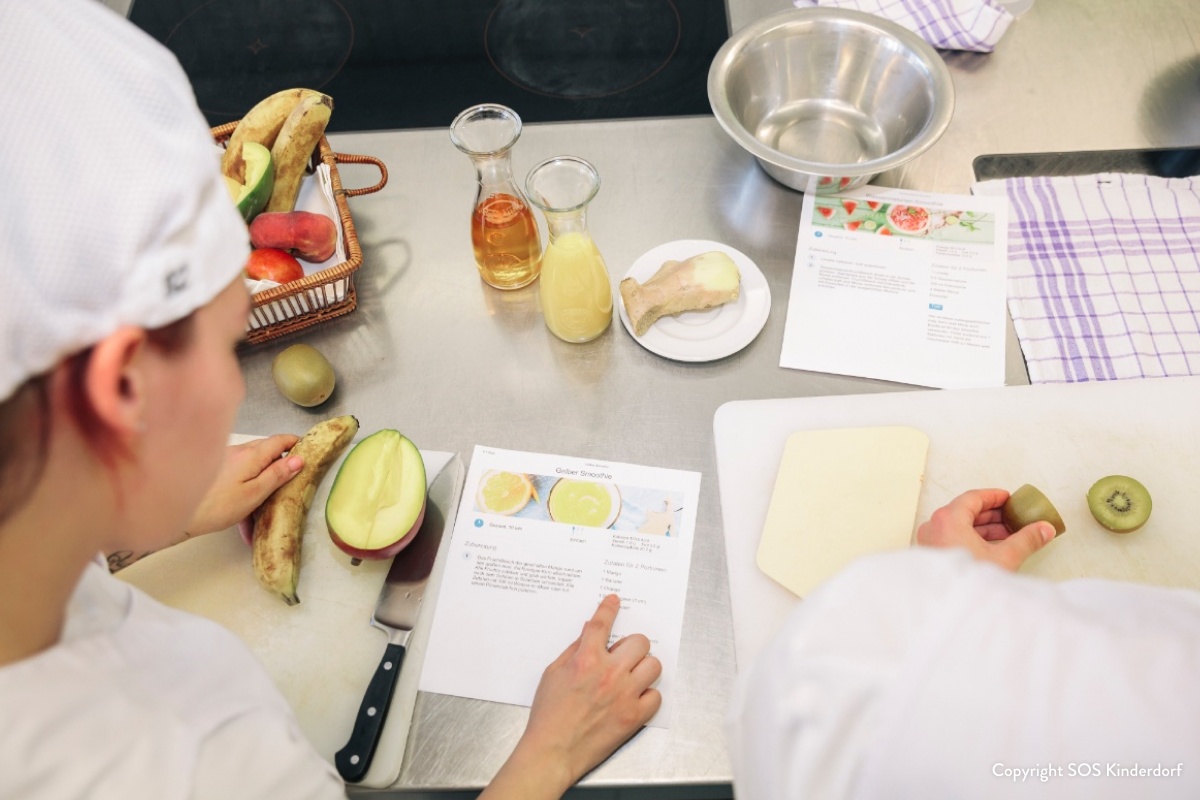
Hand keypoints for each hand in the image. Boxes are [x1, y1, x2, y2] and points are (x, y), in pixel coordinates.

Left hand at [184, 435, 301, 536]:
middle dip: (280, 464)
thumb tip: (299, 459)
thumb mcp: (255, 494)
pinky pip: (238, 477)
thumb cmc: (218, 506)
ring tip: (264, 512)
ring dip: (261, 482)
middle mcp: (238, 452)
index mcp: (252, 455)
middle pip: (267, 451)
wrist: (177, 514)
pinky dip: (246, 492)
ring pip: (252, 466)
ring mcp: (225, 460)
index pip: (280, 441)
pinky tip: (243, 521)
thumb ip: (277, 474)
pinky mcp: (216, 471)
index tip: (308, 450)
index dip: (296, 443)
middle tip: (291, 482)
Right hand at [481, 595, 661, 799]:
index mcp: (585, 660)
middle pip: (639, 642)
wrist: (554, 751)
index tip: (614, 601)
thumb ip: (573, 650)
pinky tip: (634, 697)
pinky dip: (647, 695)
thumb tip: (588, 634)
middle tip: (621, 655)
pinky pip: (656, 696)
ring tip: (630, 676)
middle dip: (630, 645)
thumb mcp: (553, 673)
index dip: (609, 609)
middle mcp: (609, 674)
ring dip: (642, 667)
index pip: (601, 624)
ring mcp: (625, 695)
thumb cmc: (549, 715)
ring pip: (653, 665)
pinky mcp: (634, 716)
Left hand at [916, 488, 1055, 570]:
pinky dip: (972, 538)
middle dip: (992, 515)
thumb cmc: (970, 582)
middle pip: (965, 511)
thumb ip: (1026, 540)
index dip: (994, 497)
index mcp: (948, 519)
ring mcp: (930, 541)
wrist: (951, 609)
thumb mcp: (1005, 558)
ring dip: (984, 528)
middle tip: (1013, 517)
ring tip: (1008, 534)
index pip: (973, 497)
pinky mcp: (931, 555)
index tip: (1009, 498)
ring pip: (959, 526)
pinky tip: (992, 548)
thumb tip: (1045, 529)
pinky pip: (953, 538)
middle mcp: (934, 526)